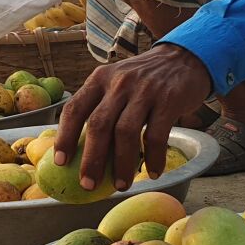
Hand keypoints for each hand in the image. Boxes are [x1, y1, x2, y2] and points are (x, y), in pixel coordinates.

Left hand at [53, 44, 213, 191]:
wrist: (184, 58)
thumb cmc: (144, 79)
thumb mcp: (117, 81)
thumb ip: (100, 106)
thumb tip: (79, 149)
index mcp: (100, 79)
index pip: (75, 108)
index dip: (64, 137)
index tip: (60, 162)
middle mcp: (119, 83)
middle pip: (98, 125)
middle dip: (91, 159)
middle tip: (88, 185)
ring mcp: (145, 91)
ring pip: (126, 133)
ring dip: (122, 165)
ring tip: (121, 186)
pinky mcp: (169, 100)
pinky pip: (157, 136)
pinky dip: (154, 158)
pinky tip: (152, 172)